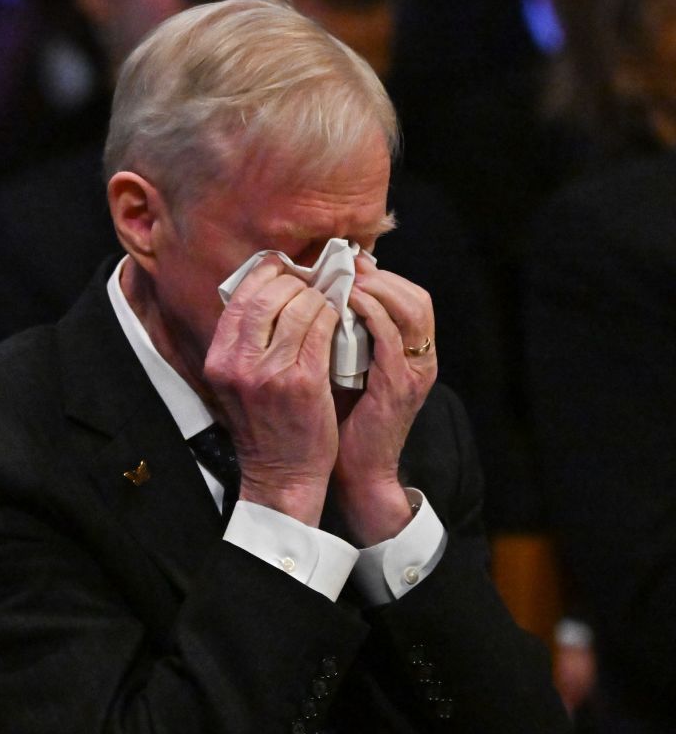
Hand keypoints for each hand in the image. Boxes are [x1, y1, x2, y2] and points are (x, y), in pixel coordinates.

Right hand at [203, 256, 339, 525]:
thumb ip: (242, 341)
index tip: (286, 268)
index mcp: (218, 358)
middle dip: (296, 280)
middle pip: (268, 294)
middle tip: (314, 279)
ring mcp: (269, 371)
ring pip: (299, 307)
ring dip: (319, 296)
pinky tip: (340, 316)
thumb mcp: (235, 381)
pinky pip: (322, 329)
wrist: (281, 474)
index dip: (266, 273)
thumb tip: (263, 289)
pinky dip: (334, 315)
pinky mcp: (303, 380)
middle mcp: (238, 362)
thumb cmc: (264, 425)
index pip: (239, 296)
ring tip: (329, 298)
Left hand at [333, 256, 437, 542]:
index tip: (345, 262)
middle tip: (345, 263)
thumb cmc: (341, 422)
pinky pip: (393, 337)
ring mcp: (415, 371)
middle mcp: (420, 359)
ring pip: (411, 309)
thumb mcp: (342, 370)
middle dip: (380, 275)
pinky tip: (347, 301)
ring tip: (345, 277)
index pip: (409, 297)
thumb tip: (312, 301)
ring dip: (377, 287)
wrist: (354, 472)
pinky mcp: (400, 385)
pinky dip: (372, 312)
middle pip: (416, 296)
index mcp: (410, 354)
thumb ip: (339, 337)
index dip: (380, 275)